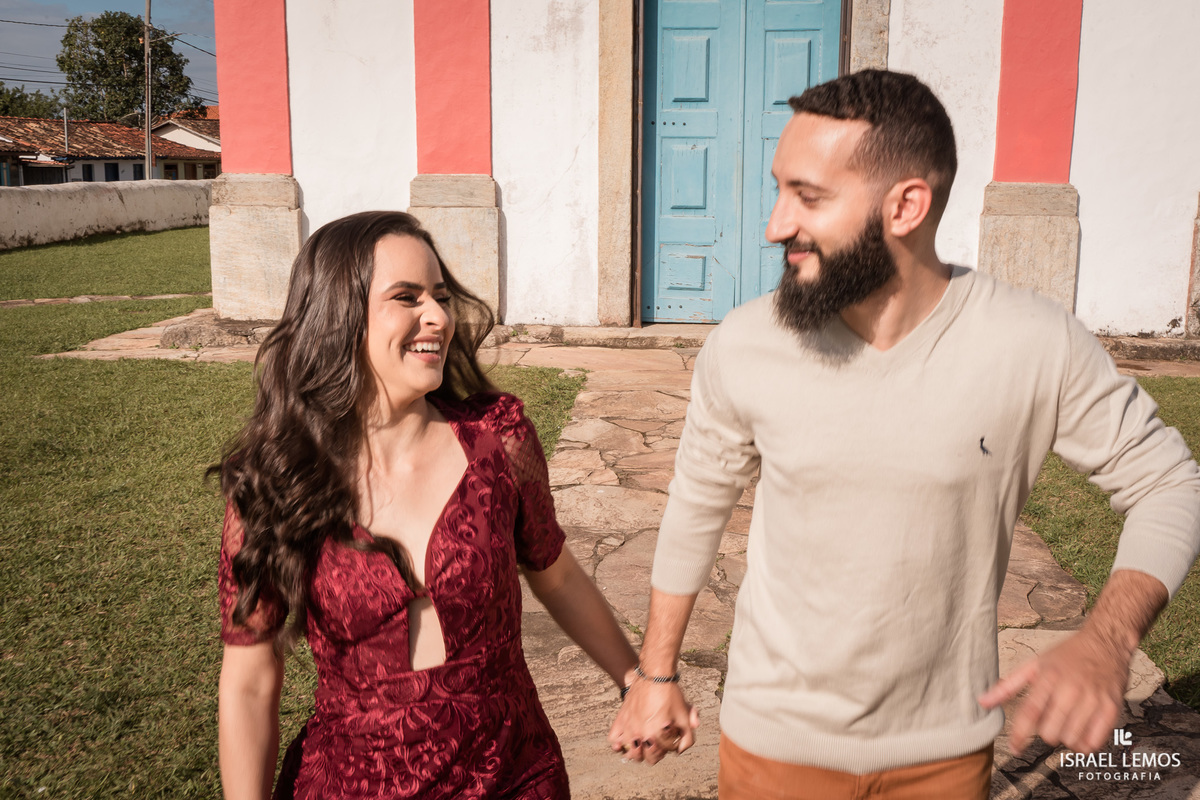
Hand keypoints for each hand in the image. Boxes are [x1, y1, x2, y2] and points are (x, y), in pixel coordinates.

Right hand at [608, 679, 699, 764]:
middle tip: (662, 742)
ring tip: (646, 744)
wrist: (654, 675)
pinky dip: (618, 744)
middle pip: (649, 759)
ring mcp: (629, 728)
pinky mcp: (620, 720)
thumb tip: (680, 750)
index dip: (673, 745)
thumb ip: (687, 738)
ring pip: (632, 755)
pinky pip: (614, 740)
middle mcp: (641, 735)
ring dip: (640, 752)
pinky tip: (627, 742)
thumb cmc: (670, 694)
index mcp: (657, 735)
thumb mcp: (685, 716)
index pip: (667, 752)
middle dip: (658, 752)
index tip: (673, 736)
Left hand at [979, 627, 1131, 755]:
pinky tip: (1081, 731)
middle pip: (1050, 731)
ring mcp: (1093, 699)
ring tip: (1066, 724)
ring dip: (1065, 738)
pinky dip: (1084, 744)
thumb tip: (982, 702)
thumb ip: (1007, 685)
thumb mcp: (1034, 664)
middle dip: (1045, 733)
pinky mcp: (1111, 708)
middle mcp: (1071, 689)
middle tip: (1050, 722)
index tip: (1015, 747)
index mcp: (1048, 677)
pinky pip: (1094, 742)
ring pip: (1071, 740)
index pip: (1030, 712)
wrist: (1105, 642)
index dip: (1020, 734)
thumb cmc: (1067, 654)